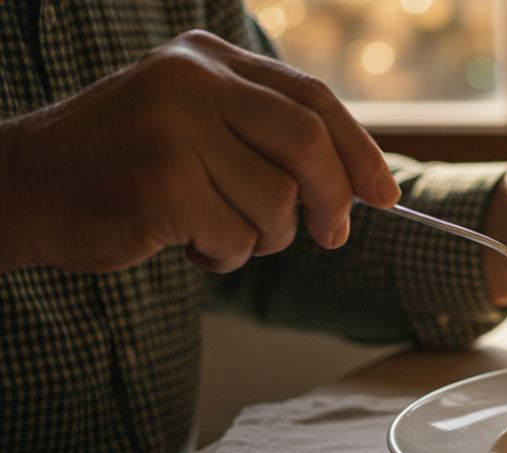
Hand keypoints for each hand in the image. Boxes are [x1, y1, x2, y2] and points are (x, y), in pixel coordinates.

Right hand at [0, 30, 399, 274]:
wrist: (23, 187)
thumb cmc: (122, 165)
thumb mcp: (193, 122)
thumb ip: (265, 134)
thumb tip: (361, 182)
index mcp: (208, 58)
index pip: (313, 99)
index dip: (360, 152)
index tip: (385, 196)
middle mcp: (191, 81)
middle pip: (308, 145)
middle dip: (332, 201)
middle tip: (329, 235)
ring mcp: (173, 129)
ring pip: (277, 201)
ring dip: (263, 237)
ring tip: (219, 231)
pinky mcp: (159, 183)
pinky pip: (235, 237)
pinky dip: (224, 256)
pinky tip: (187, 243)